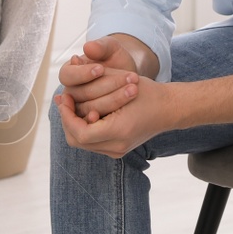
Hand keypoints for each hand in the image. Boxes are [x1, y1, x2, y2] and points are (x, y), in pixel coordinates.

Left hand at [56, 75, 173, 157]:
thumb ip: (94, 83)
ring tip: (69, 105)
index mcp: (119, 131)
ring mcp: (117, 150)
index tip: (65, 99)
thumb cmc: (147, 92)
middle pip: (77, 141)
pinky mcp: (117, 150)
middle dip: (67, 121)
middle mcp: (117, 146)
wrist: (169, 109)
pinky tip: (81, 113)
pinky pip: (92, 143)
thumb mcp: (121, 83)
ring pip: (82, 144)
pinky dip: (83, 129)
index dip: (67, 116)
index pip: (81, 133)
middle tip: (64, 101)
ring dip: (73, 124)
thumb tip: (68, 82)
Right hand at [58, 36, 142, 118]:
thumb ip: (101, 47)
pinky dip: (112, 118)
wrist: (128, 76)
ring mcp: (80, 109)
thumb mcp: (111, 49)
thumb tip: (88, 47)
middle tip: (127, 79)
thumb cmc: (115, 60)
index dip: (83, 73)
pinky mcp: (93, 122)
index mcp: (69, 74)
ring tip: (133, 90)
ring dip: (113, 100)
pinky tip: (124, 111)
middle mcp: (71, 93)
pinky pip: (98, 124)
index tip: (100, 69)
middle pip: (81, 94)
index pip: (68, 76)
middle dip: (106, 86)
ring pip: (90, 110)